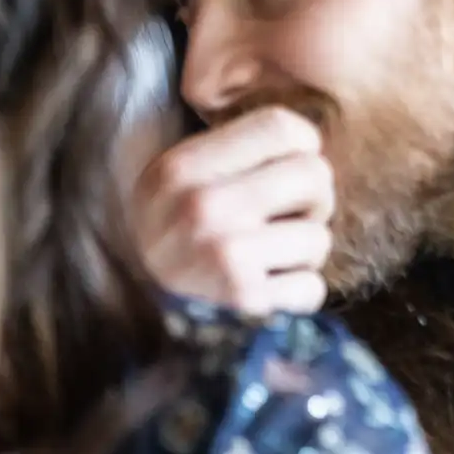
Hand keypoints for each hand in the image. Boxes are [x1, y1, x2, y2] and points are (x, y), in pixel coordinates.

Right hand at [135, 106, 335, 314]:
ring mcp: (223, 255)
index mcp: (180, 169)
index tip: (285, 171)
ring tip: (265, 265)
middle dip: (312, 202)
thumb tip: (310, 141)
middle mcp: (200, 206)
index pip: (281, 126)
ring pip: (319, 237)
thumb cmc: (173, 247)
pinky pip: (313, 288)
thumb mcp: (176, 188)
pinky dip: (297, 297)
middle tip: (281, 223)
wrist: (134, 327)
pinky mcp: (244, 301)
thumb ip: (233, 157)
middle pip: (314, 174)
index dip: (300, 148)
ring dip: (302, 257)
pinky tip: (263, 298)